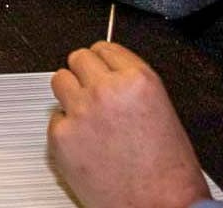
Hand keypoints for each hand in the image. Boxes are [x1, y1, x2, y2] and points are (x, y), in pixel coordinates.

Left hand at [49, 43, 210, 207]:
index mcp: (137, 81)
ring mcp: (80, 112)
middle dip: (84, 74)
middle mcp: (106, 90)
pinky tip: (85, 143)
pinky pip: (54, 119)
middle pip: (78, 58)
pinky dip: (65, 128)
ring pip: (59, 80)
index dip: (103, 61)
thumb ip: (132, 87)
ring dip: (70, 94)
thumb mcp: (162, 112)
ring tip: (85, 115)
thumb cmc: (168, 174)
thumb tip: (111, 75)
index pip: (105, 47)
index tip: (101, 68)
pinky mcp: (61, 137)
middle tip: (92, 92)